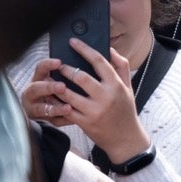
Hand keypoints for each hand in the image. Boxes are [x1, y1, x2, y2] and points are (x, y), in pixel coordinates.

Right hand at [21, 58, 74, 123]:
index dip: (48, 65)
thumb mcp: (53, 77)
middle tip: (62, 86)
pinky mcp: (43, 120)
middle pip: (36, 89)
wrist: (43, 108)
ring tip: (68, 108)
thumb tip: (78, 67)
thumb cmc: (53, 88)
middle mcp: (32, 93)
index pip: (39, 68)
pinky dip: (62, 119)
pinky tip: (72, 118)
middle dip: (49, 87)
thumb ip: (62, 73)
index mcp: (37, 79)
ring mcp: (34, 108)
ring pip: (42, 109)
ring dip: (55, 108)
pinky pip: (52, 121)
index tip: (59, 62)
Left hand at [57, 40, 150, 160]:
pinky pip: (66, 109)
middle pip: (80, 76)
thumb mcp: (128, 87)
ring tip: (51, 78)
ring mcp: (94, 110)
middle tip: (58, 64)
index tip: (73, 42)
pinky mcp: (85, 122)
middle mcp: (105, 97)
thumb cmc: (126, 111)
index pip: (99, 61)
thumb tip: (110, 49)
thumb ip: (121, 66)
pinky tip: (52, 96)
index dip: (84, 49)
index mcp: (116, 85)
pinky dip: (57, 102)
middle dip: (66, 68)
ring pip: (69, 94)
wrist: (126, 139)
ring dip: (58, 85)